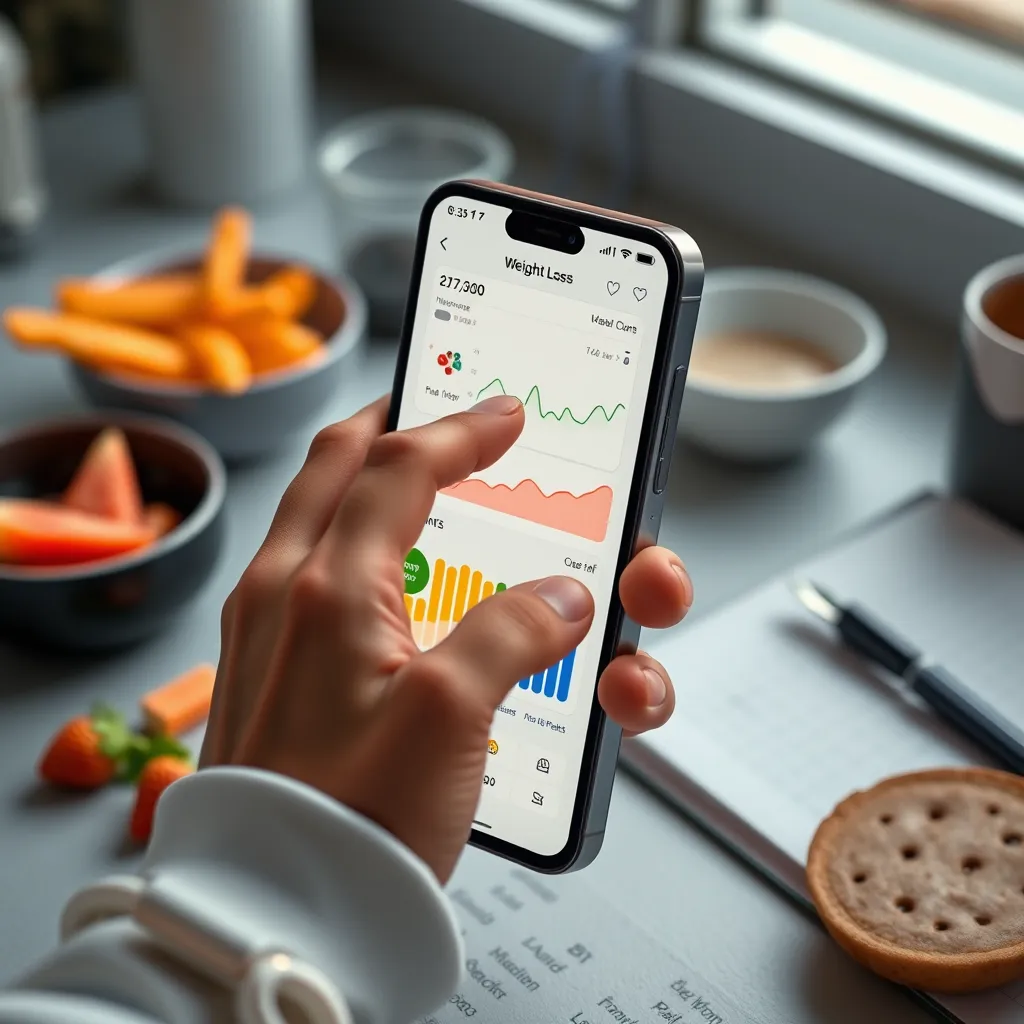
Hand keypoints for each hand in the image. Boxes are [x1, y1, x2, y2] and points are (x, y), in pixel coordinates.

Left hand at [200, 394, 691, 881]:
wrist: (277, 910)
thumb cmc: (347, 826)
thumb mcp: (449, 719)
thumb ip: (512, 635)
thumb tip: (565, 596)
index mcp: (327, 588)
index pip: (401, 467)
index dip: (462, 430)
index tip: (506, 414)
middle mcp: (287, 593)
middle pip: (340, 467)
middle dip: (398, 430)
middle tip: (442, 421)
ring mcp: (269, 629)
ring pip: (320, 514)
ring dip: (373, 481)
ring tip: (418, 480)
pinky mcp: (271, 670)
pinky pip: (309, 573)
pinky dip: (351, 541)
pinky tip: (381, 574)